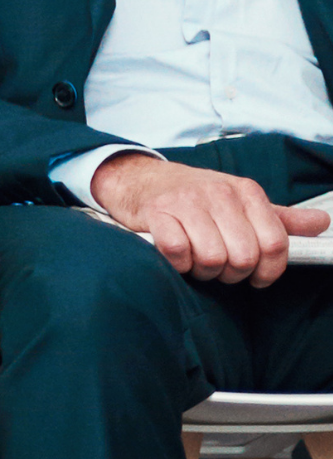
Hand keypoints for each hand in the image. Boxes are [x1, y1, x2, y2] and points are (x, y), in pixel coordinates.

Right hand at [94, 153, 328, 287]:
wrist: (143, 180)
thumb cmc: (196, 197)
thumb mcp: (241, 201)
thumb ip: (280, 219)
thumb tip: (321, 224)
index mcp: (247, 192)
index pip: (275, 243)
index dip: (269, 271)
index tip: (257, 278)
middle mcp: (221, 195)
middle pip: (243, 257)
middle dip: (231, 274)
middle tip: (219, 269)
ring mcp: (188, 203)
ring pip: (211, 259)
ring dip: (202, 272)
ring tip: (196, 263)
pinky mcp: (158, 214)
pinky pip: (177, 252)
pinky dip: (177, 264)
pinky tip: (177, 258)